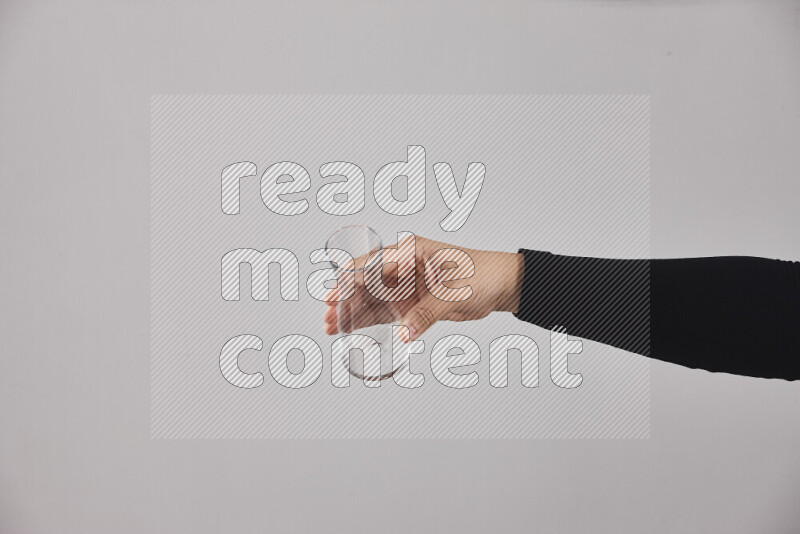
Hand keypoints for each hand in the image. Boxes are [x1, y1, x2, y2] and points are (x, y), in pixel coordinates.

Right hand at [322, 235, 523, 340]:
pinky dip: (367, 320)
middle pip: (365, 283)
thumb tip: (405, 333)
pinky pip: (383, 311)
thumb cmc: (482, 275)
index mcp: (410, 252)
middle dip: (344, 300)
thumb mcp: (452, 294)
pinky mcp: (410, 302)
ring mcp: (405, 284)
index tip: (332, 296)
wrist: (502, 286)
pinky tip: (350, 329)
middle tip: (328, 317)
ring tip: (331, 327)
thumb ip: (426, 314)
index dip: (348, 281)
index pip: (371, 264)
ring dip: (351, 312)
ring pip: (370, 298)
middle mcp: (402, 266)